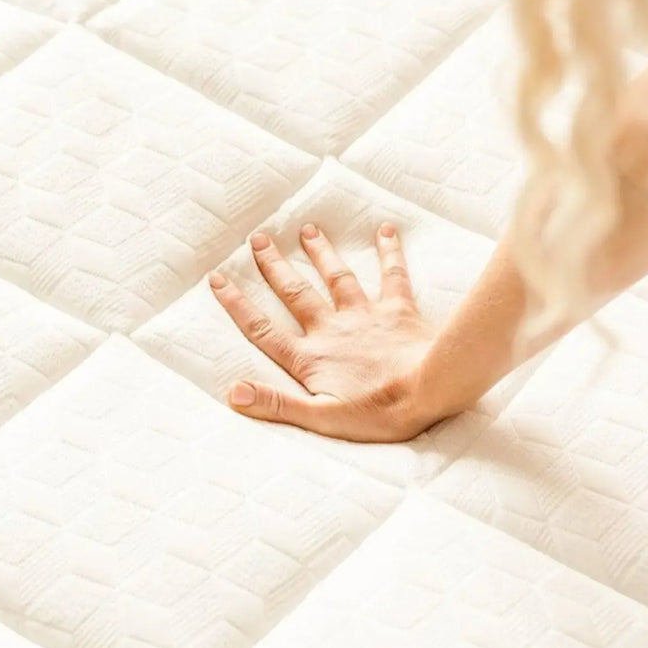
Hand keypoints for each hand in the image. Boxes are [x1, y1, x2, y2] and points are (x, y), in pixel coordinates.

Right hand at [208, 221, 456, 441]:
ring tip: (307, 229)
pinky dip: (389, 252)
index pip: (264, 330)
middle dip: (274, 266)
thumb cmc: (378, 412)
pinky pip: (392, 275)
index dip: (237, 305)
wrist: (429, 389)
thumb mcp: (321, 418)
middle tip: (256, 238)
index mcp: (311, 358)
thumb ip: (276, 404)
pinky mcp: (397, 310)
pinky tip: (386, 230)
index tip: (218, 279)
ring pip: (337, 277)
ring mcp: (365, 316)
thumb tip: (232, 392)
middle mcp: (332, 329)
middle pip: (296, 293)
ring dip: (321, 252)